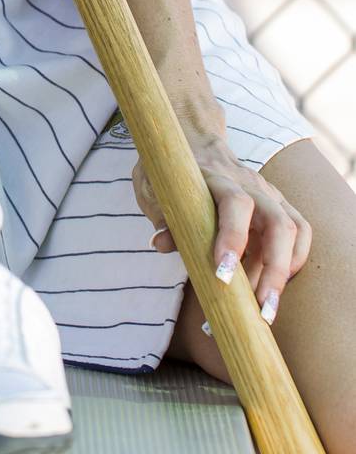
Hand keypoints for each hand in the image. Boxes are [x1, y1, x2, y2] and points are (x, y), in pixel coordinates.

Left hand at [134, 131, 311, 324]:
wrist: (195, 141)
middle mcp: (249, 183)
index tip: (222, 274)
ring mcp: (268, 192)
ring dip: (283, 273)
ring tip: (266, 309)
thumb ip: (160, 213)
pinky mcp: (279, 203)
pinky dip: (293, 261)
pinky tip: (274, 283)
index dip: (233, 238)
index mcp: (215, 176)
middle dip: (272, 270)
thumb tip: (162, 243)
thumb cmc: (171, 172)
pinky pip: (300, 231)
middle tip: (261, 311)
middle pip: (277, 222)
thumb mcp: (154, 186)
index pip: (236, 203)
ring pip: (293, 230)